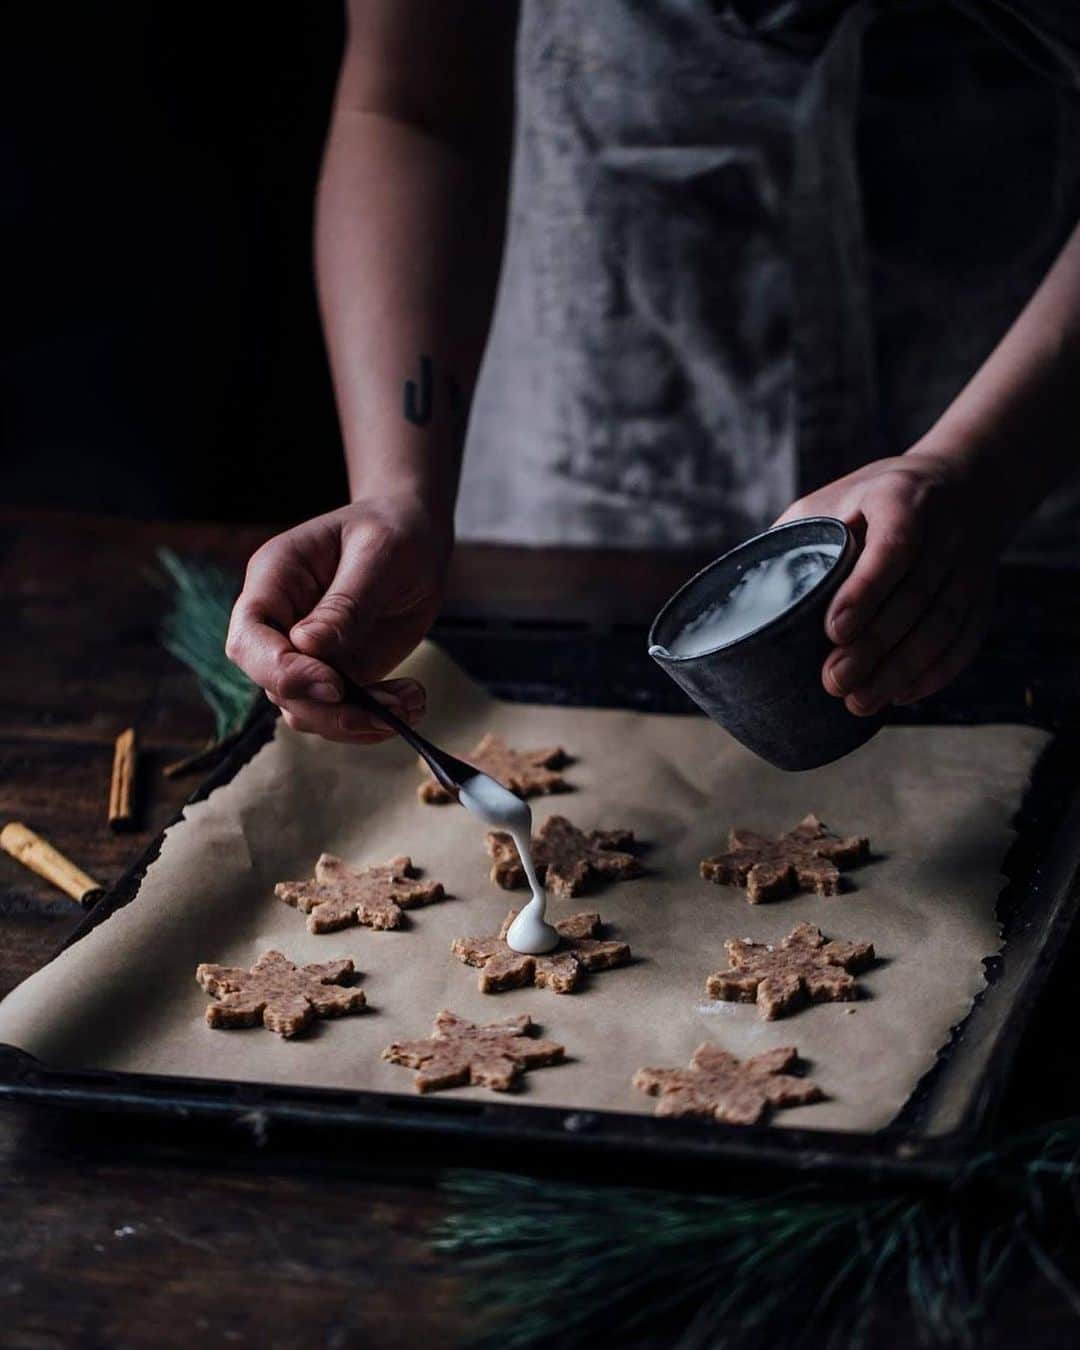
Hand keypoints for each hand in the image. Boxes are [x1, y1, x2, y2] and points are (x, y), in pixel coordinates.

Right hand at [226, 495, 451, 741]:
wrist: (417, 537)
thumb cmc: (394, 531)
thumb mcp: (378, 555)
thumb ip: (346, 602)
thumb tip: (306, 647)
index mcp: (275, 579)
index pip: (249, 639)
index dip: (282, 671)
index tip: (336, 684)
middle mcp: (280, 621)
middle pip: (276, 686)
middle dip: (331, 709)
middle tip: (390, 709)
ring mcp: (306, 653)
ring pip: (306, 711)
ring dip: (357, 721)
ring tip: (411, 703)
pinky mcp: (336, 672)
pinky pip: (339, 713)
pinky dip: (373, 720)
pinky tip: (412, 703)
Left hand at [774, 447, 1000, 715]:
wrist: (963, 484)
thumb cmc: (871, 500)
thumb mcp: (829, 502)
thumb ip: (794, 540)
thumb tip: (741, 595)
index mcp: (900, 498)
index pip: (893, 544)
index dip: (866, 590)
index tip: (833, 631)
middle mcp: (945, 531)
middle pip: (915, 596)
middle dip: (874, 646)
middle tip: (832, 682)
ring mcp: (969, 565)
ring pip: (942, 625)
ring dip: (902, 670)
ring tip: (858, 702)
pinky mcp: (982, 595)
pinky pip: (964, 640)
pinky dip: (935, 673)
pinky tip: (900, 696)